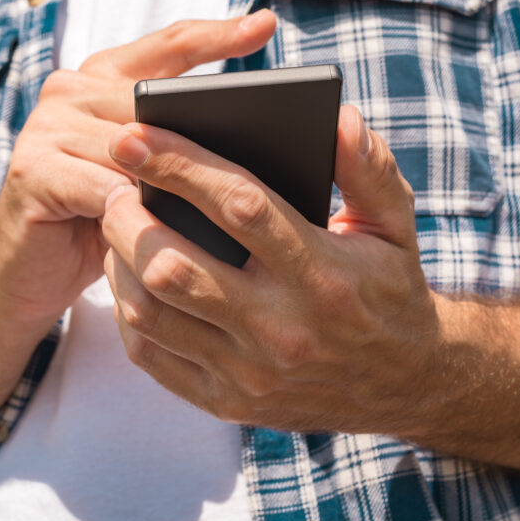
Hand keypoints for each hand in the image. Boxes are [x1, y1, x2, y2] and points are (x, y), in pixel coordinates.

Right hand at [0, 11, 277, 332]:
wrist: (26, 277)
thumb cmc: (98, 224)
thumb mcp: (144, 179)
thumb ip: (176, 150)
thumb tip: (254, 150)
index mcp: (102, 78)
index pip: (169, 44)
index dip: (218, 34)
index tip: (266, 24)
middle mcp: (70, 90)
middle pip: (153, 99)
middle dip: (206, 126)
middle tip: (269, 144)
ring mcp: (46, 125)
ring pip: (132, 144)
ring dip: (174, 176)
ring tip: (228, 201)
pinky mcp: (31, 168)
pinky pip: (100, 185)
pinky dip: (135, 210)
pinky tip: (167, 231)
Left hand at [100, 105, 441, 434]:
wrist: (405, 384)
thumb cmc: (389, 288)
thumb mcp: (395, 224)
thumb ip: (368, 167)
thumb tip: (338, 118)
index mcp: (323, 273)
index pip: (239, 206)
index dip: (179, 164)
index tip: (133, 134)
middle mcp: (283, 328)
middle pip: (174, 264)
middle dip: (127, 216)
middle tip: (114, 184)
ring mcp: (250, 372)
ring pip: (150, 313)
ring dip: (118, 261)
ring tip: (117, 225)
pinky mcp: (227, 402)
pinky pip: (151, 355)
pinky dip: (127, 311)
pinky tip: (129, 276)